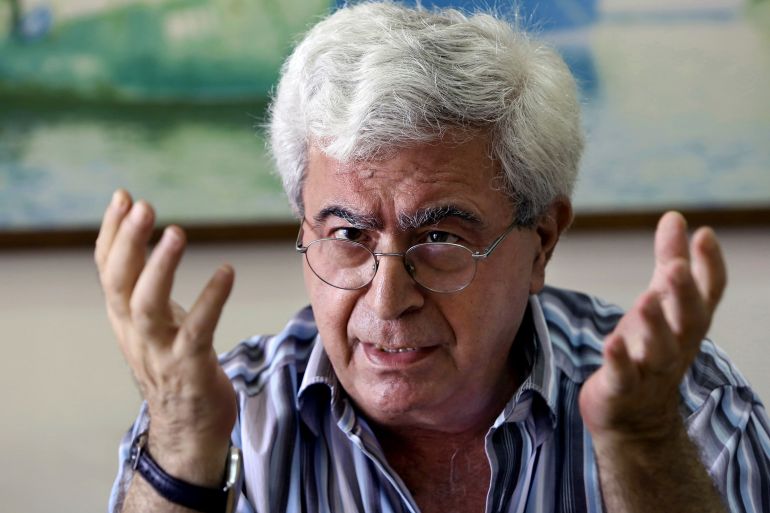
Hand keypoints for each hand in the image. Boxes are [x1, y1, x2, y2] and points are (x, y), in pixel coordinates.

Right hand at [95, 190, 235, 484]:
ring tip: (176, 233)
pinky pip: (198, 330)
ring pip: (148, 306)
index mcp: (124, 318)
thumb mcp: (153, 320)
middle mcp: (134, 333)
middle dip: (128, 242)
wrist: (187, 428)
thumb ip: (145, 281)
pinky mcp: (190, 367)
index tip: (122, 196)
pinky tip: (226, 272)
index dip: (113, 233)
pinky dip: (211, 299)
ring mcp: (160, 352)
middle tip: (143, 206)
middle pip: (120, 283)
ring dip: (159, 268)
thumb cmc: (173, 363)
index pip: (108, 269)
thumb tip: (140, 234)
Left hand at [579, 211, 726, 443]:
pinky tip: (610, 342)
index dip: (709, 266)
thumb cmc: (649, 349)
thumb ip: (670, 260)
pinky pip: (623, 376)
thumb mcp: (661, 302)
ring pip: (659, 350)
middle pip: (688, 320)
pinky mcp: (622, 389)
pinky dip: (618, 360)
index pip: (708, 293)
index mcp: (686, 323)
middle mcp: (676, 346)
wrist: (635, 418)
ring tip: (646, 300)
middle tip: (675, 267)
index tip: (704, 234)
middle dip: (684, 294)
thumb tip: (676, 217)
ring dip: (654, 326)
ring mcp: (650, 371)